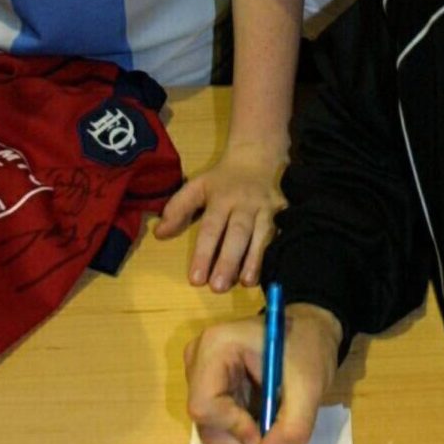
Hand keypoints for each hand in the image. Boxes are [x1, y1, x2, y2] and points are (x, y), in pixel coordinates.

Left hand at [157, 136, 285, 290]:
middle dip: (228, 260)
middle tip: (218, 287)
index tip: (196, 280)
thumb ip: (178, 208)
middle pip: (237, 233)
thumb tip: (160, 233)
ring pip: (262, 235)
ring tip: (246, 283)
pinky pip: (281, 234)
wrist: (259, 157)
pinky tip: (272, 271)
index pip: (211, 228)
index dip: (203, 253)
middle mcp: (245, 204)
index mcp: (222, 198)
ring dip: (254, 260)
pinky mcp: (284, 212)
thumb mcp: (197, 186)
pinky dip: (276, 252)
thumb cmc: (223, 179)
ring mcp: (267, 208)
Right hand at [185, 303, 340, 443]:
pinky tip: (271, 439)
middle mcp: (199, 361)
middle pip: (207, 423)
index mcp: (216, 347)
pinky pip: (221, 428)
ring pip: (213, 431)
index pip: (205, 404)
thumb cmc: (308, 348)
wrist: (311, 330)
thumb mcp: (309, 387)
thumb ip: (292, 427)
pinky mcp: (213, 391)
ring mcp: (203, 376)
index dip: (234, 429)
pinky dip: (245, 441)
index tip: (268, 442)